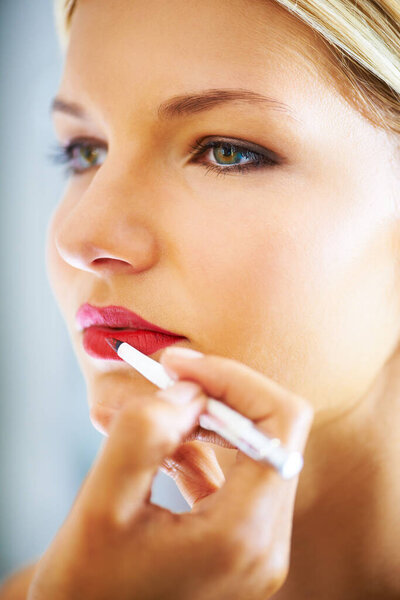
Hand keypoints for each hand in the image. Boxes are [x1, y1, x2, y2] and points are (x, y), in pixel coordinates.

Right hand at [27, 349, 312, 599]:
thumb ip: (145, 432)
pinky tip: (163, 454)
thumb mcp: (103, 503)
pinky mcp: (243, 549)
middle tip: (164, 377)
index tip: (180, 364)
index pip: (279, 422)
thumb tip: (190, 389)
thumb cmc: (87, 588)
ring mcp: (259, 551)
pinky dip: (203, 452)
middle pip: (270, 433)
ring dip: (205, 423)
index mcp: (242, 535)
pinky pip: (236, 479)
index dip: (234, 379)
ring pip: (253, 452)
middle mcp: (266, 546)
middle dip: (216, 396)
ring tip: (151, 420)